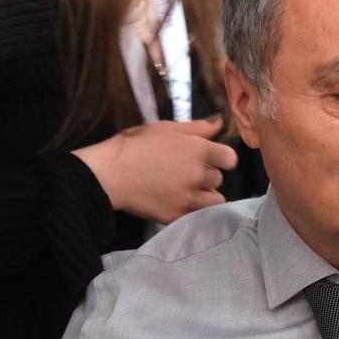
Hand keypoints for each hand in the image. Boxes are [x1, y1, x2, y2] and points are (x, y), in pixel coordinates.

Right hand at [74, 116, 237, 223]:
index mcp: (197, 150)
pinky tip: (177, 202)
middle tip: (186, 172)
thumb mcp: (165, 128)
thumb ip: (196, 127)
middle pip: (219, 179)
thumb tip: (219, 122)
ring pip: (214, 200)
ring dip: (204, 195)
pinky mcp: (177, 216)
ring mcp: (188, 198)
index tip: (211, 159)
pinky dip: (192, 211)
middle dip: (207, 175)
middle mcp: (197, 175)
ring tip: (186, 190)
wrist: (109, 174)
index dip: (221, 157)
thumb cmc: (133, 146)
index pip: (229, 158)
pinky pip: (197, 216)